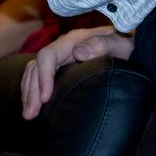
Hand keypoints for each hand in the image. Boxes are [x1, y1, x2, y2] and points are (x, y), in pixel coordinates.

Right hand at [20, 25, 134, 119]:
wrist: (127, 44)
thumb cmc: (125, 45)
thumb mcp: (118, 44)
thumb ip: (101, 45)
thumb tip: (78, 53)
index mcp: (73, 40)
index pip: (48, 56)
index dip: (43, 77)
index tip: (45, 99)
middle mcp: (62, 47)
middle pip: (36, 66)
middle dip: (31, 91)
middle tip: (30, 115)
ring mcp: (60, 56)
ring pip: (34, 71)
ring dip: (28, 92)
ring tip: (28, 114)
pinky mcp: (61, 65)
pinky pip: (39, 75)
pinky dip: (32, 89)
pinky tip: (33, 103)